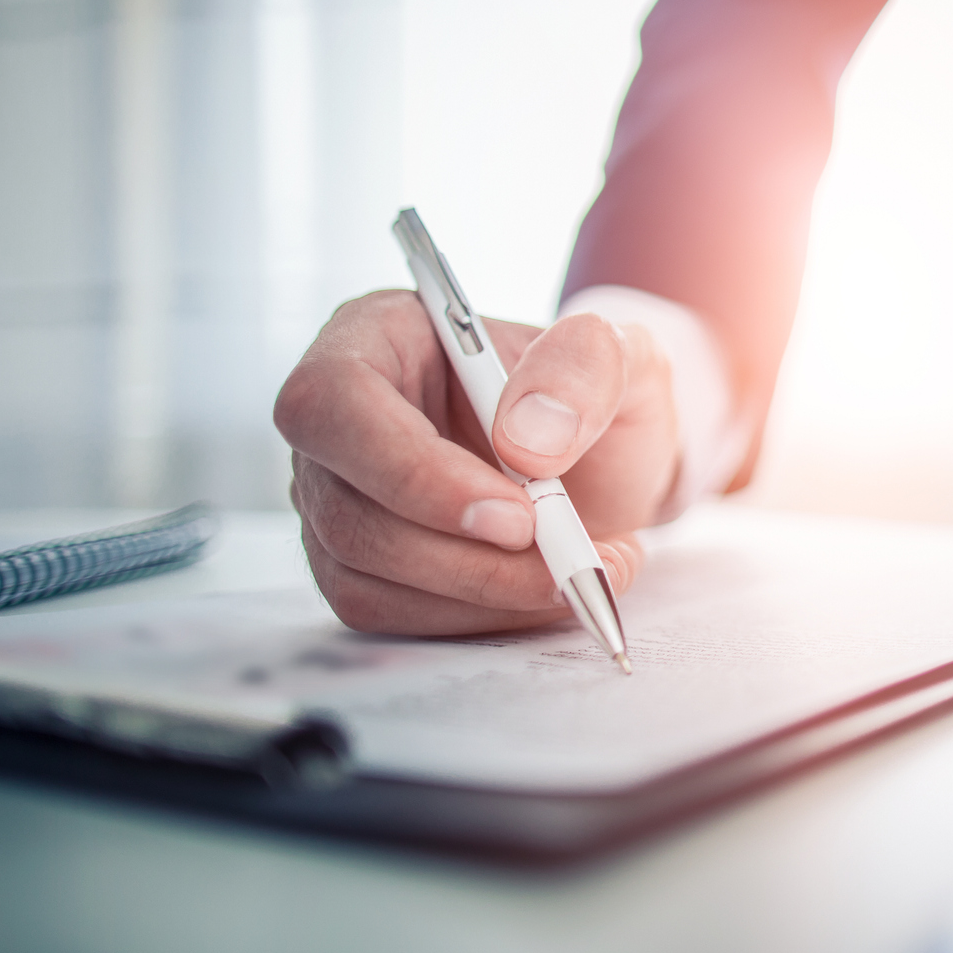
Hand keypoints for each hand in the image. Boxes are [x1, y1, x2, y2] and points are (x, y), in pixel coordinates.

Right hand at [274, 290, 680, 633]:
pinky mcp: (357, 565)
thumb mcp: (618, 355)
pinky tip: (544, 588)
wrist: (606, 460)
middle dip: (464, 555)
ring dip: (482, 593)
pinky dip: (477, 615)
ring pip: (363, 575)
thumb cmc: (595, 396)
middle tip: (568, 561)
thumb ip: (584, 369)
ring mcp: (335, 498)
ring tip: (581, 571)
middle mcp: (337, 422)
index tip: (516, 515)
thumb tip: (524, 441)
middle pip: (346, 510)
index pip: (333, 402)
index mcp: (375, 337)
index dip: (413, 470)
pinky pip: (390, 612)